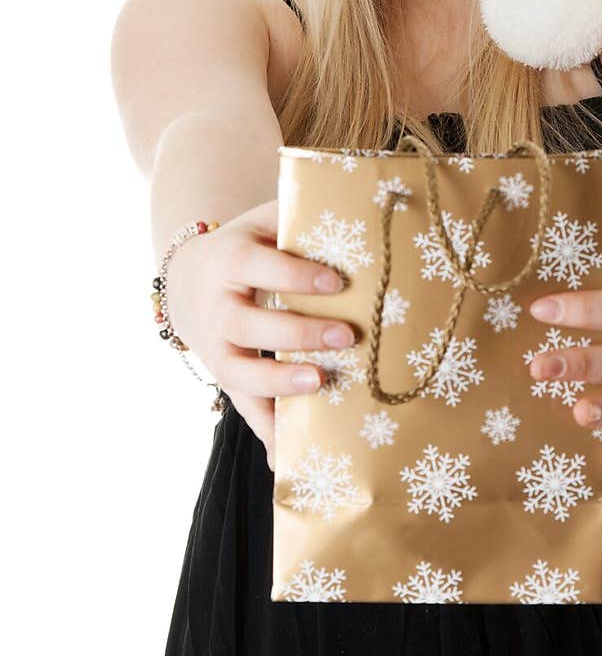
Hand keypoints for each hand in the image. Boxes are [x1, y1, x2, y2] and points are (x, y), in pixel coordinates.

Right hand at [164, 198, 358, 471]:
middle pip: (249, 324)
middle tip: (347, 338)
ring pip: (238, 372)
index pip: (261, 267)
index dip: (295, 275)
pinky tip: (287, 457)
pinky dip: (265, 433)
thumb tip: (362, 198)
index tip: (337, 283)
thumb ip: (299, 213)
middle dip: (296, 334)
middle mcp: (216, 306)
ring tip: (320, 386)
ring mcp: (215, 347)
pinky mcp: (223, 376)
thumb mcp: (262, 220)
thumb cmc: (246, 244)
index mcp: (229, 260)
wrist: (185, 276)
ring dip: (277, 385)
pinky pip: (242, 409)